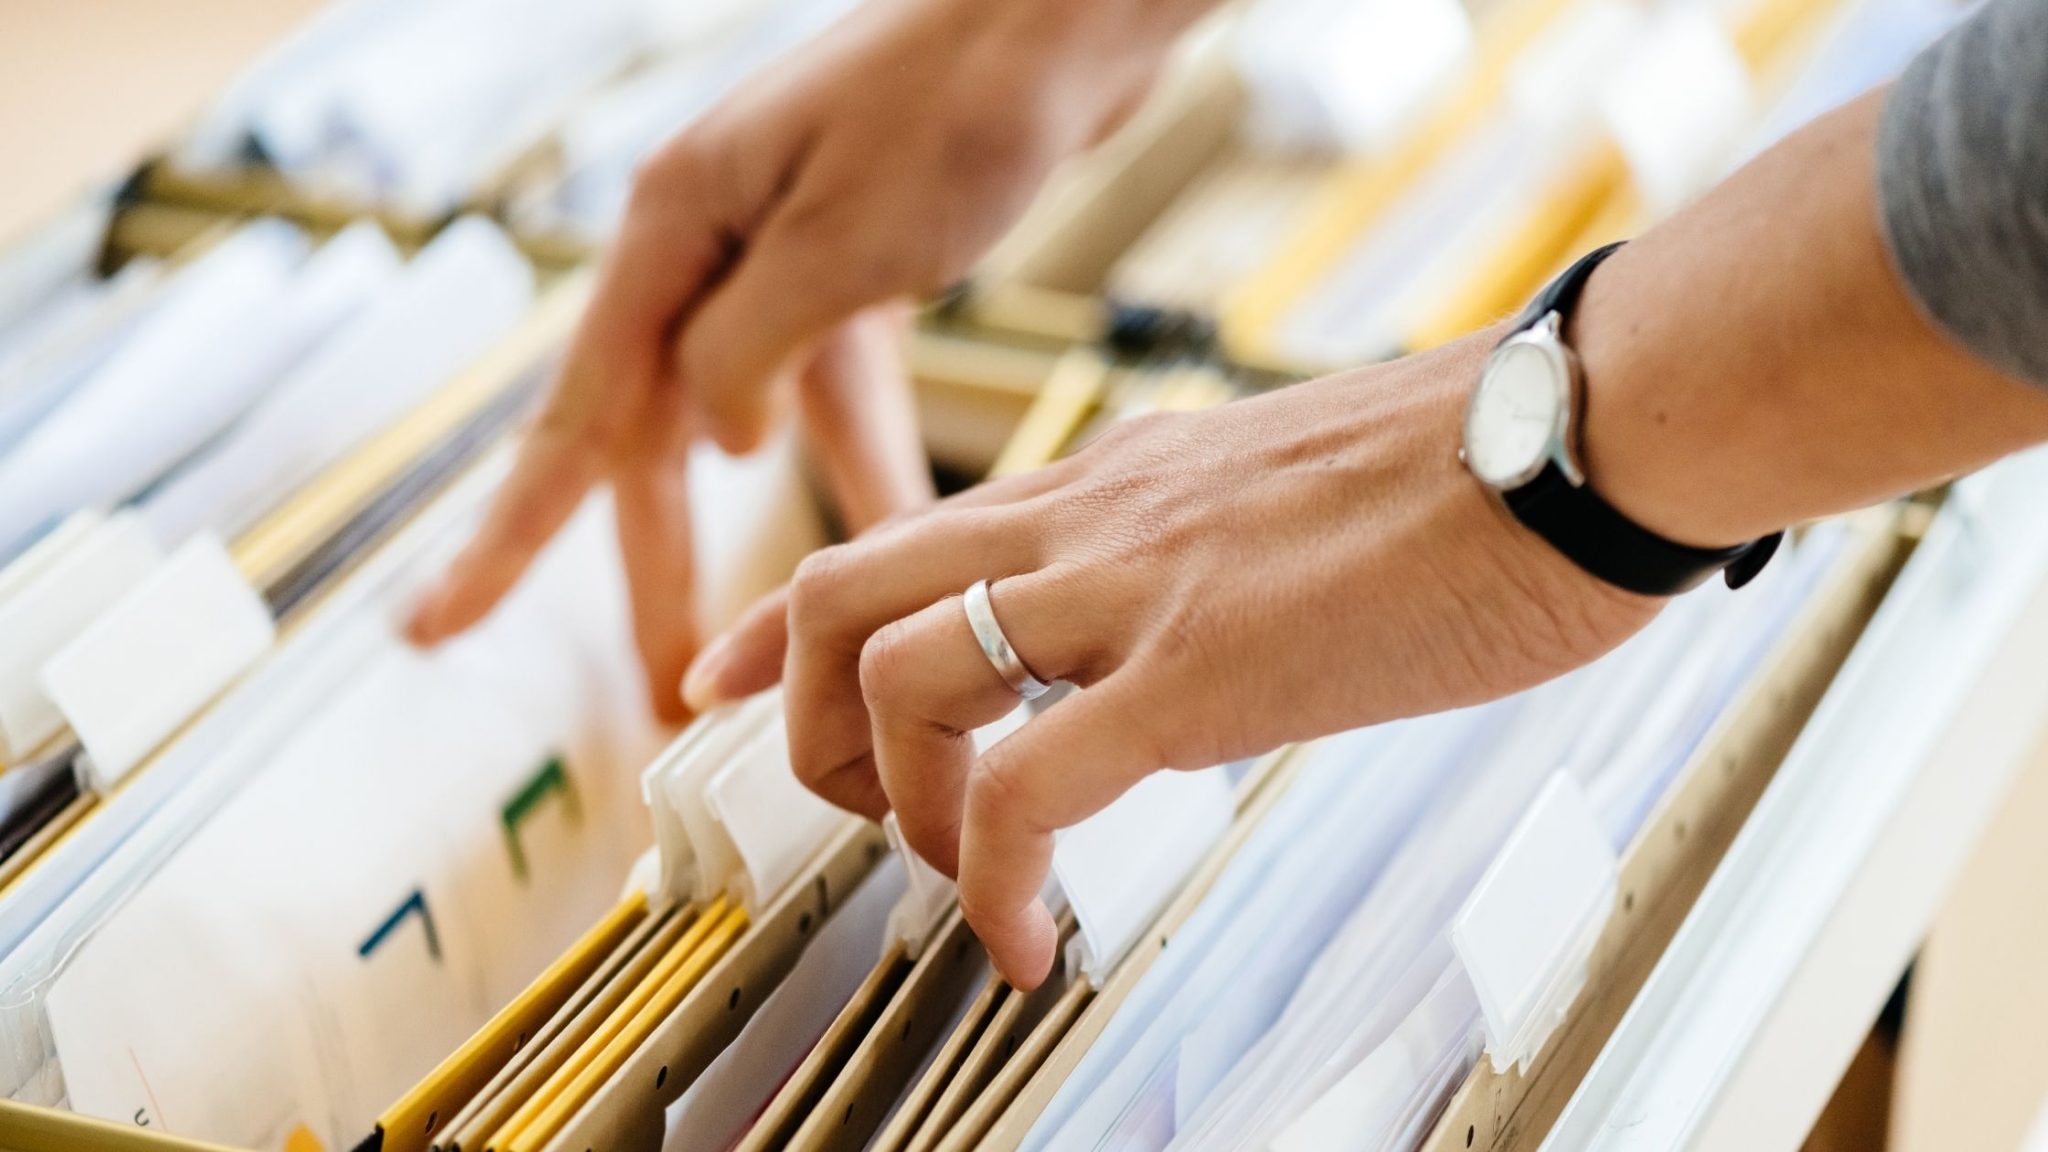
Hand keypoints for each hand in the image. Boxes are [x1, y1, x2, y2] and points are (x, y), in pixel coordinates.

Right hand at [404, 0, 1184, 714]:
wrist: (1068, 16)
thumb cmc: (960, 101)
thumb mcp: (840, 247)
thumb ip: (751, 352)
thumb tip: (708, 441)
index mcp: (672, 227)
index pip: (576, 412)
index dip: (512, 535)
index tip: (441, 625)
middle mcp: (708, 240)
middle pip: (652, 434)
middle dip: (647, 567)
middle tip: (653, 690)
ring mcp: (780, 252)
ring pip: (740, 424)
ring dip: (749, 533)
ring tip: (742, 645)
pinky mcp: (856, 261)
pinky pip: (836, 392)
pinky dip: (860, 465)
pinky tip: (884, 537)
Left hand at [682, 331, 1661, 986]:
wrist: (1584, 435)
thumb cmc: (1471, 470)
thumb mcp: (1280, 502)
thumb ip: (1191, 557)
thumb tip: (1166, 653)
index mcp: (1109, 482)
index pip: (890, 532)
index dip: (770, 619)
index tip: (720, 677)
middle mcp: (1089, 520)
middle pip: (836, 595)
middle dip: (797, 722)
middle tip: (860, 812)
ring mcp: (1133, 588)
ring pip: (892, 680)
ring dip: (897, 808)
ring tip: (970, 880)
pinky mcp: (1200, 670)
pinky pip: (1026, 788)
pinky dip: (996, 881)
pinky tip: (1033, 941)